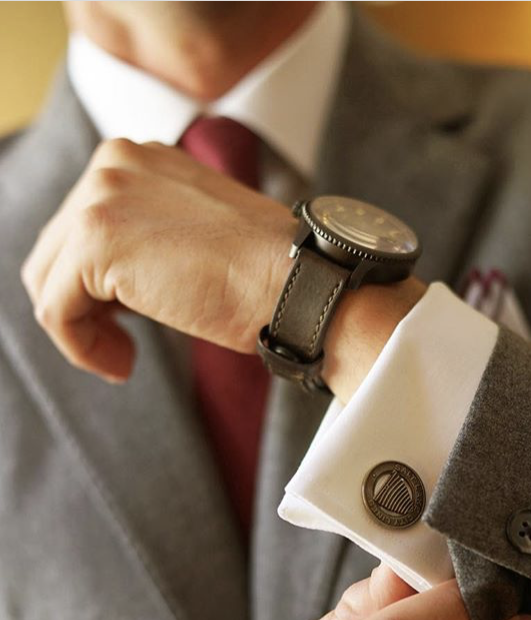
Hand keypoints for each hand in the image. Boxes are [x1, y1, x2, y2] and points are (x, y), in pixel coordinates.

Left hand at [21, 139, 423, 399]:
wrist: (298, 281)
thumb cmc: (265, 272)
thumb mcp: (194, 236)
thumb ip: (147, 239)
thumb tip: (109, 282)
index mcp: (136, 158)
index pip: (79, 226)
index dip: (94, 285)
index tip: (127, 322)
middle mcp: (111, 163)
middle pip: (55, 251)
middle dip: (82, 307)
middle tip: (124, 347)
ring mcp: (100, 198)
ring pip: (48, 281)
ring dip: (81, 330)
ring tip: (123, 358)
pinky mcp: (96, 242)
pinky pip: (56, 310)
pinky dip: (81, 347)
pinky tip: (123, 364)